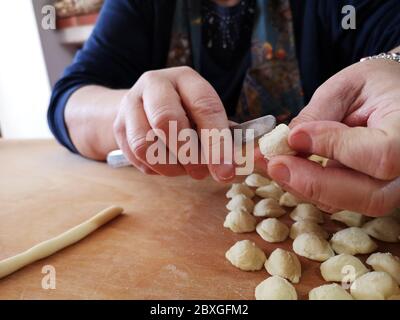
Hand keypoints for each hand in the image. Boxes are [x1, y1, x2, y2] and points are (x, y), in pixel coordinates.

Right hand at [113, 66, 234, 181]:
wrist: (142, 106)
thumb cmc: (184, 112)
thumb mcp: (204, 113)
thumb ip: (225, 134)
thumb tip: (247, 161)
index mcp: (186, 78)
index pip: (204, 106)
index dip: (217, 142)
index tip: (226, 171)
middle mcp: (156, 84)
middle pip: (168, 121)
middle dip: (189, 155)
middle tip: (201, 173)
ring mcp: (131, 104)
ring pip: (146, 144)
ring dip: (170, 166)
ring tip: (183, 170)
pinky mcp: (118, 126)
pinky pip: (136, 157)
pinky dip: (155, 170)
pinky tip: (167, 166)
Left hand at [267, 59, 399, 215]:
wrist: (393, 96)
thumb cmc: (374, 85)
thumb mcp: (345, 88)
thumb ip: (317, 116)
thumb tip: (286, 142)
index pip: (381, 153)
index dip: (335, 148)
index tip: (295, 136)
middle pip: (370, 196)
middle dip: (314, 183)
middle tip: (274, 165)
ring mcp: (396, 186)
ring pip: (353, 204)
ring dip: (306, 188)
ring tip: (274, 164)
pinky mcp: (374, 192)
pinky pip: (342, 200)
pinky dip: (310, 187)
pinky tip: (288, 169)